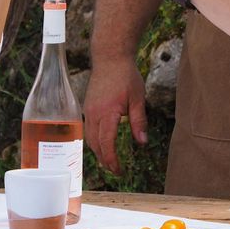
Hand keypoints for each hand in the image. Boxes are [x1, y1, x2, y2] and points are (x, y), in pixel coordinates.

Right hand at [83, 58, 147, 174]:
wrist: (110, 58)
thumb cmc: (125, 76)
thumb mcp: (137, 98)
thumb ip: (139, 121)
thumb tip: (142, 142)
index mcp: (107, 113)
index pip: (106, 144)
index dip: (112, 160)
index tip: (119, 171)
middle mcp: (94, 114)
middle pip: (95, 145)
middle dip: (104, 160)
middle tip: (115, 171)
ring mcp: (88, 110)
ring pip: (89, 138)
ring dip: (98, 152)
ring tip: (108, 161)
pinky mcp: (87, 107)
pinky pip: (88, 129)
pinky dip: (94, 140)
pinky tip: (102, 143)